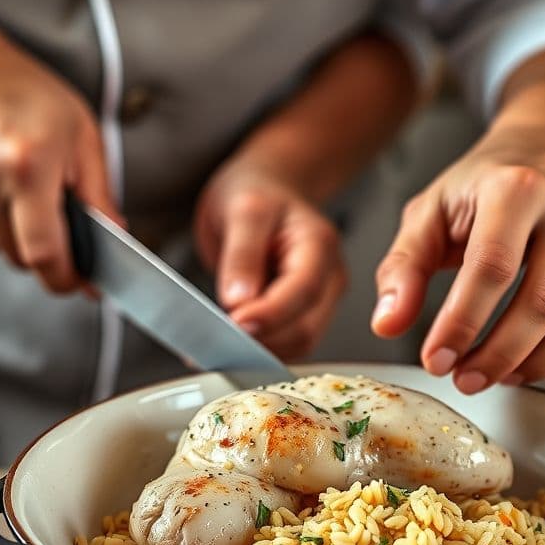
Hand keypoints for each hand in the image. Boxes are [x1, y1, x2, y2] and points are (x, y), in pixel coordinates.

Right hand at [0, 22, 119, 291]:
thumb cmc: (24, 95)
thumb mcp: (81, 134)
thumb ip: (99, 195)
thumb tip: (114, 243)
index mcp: (29, 166)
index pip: (45, 254)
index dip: (66, 278)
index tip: (81, 282)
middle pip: (22, 258)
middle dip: (47, 252)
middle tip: (57, 218)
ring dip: (17, 234)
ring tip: (19, 186)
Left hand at [195, 163, 346, 359]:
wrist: (265, 193)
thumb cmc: (256, 194)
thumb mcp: (243, 209)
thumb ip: (242, 254)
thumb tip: (239, 301)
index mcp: (319, 245)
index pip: (304, 290)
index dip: (272, 313)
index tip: (236, 324)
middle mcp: (328, 277)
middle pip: (305, 327)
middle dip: (263, 340)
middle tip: (217, 343)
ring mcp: (319, 301)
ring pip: (297, 343)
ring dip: (259, 351)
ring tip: (217, 348)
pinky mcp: (302, 316)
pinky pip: (285, 344)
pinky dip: (258, 350)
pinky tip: (229, 347)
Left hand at [371, 125, 544, 390]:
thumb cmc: (488, 185)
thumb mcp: (431, 211)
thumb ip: (403, 268)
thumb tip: (387, 323)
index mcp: (516, 189)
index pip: (491, 269)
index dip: (461, 324)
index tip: (435, 360)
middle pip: (541, 305)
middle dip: (496, 356)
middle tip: (462, 379)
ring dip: (530, 366)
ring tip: (490, 375)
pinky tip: (524, 365)